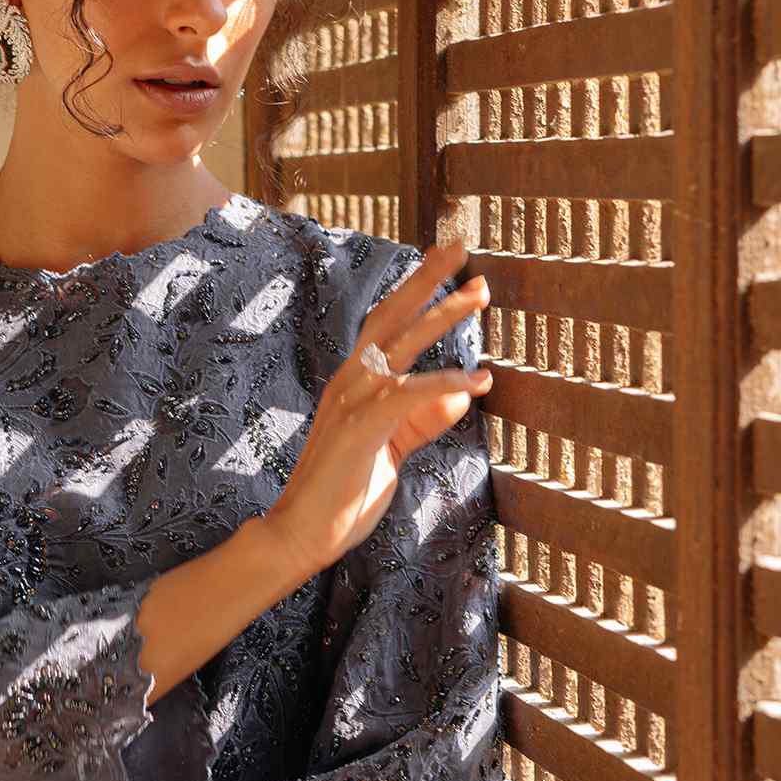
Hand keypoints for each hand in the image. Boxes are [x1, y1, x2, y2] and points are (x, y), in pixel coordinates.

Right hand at [259, 241, 491, 582]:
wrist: (301, 535)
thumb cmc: (343, 497)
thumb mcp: (392, 451)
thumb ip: (423, 420)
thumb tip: (459, 392)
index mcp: (353, 384)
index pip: (386, 326)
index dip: (418, 294)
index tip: (451, 269)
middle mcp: (348, 382)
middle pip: (390, 315)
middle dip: (426, 278)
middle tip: (460, 245)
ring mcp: (351, 402)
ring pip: (400, 344)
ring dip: (442, 315)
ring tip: (480, 294)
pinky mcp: (360, 428)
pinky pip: (408, 394)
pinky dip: (446, 383)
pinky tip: (480, 380)